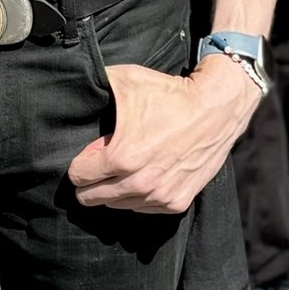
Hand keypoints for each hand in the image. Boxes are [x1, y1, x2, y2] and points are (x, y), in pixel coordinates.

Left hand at [67, 54, 255, 213]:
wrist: (216, 108)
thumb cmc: (169, 94)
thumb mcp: (126, 80)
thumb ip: (95, 87)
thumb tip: (73, 90)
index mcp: (121, 158)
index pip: (77, 177)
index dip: (81, 161)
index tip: (93, 150)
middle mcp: (139, 183)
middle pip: (91, 198)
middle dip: (91, 181)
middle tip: (102, 162)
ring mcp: (159, 196)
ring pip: (116, 206)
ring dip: (115, 189)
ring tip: (127, 165)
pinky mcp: (177, 202)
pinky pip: (143, 208)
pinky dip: (139, 196)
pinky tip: (145, 173)